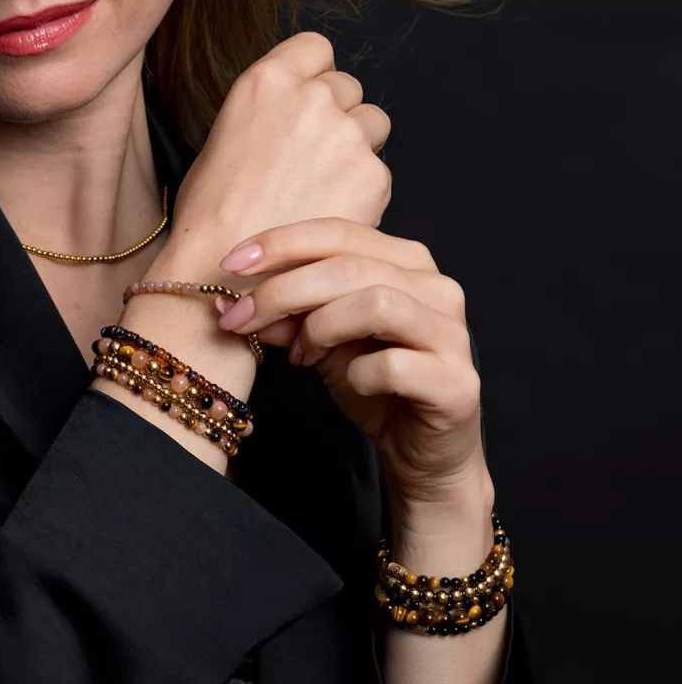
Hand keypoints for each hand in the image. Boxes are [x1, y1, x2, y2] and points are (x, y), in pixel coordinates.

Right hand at [156, 32, 390, 285]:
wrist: (223, 273)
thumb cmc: (211, 216)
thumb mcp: (224, 139)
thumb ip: (268, 114)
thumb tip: (292, 118)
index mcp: (267, 82)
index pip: (316, 48)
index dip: (315, 76)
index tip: (308, 101)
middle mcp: (311, 99)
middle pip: (347, 87)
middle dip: (337, 115)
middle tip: (312, 159)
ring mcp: (346, 136)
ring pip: (372, 124)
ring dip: (356, 148)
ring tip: (322, 189)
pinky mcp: (372, 176)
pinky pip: (379, 170)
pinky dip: (362, 192)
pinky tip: (330, 215)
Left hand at [212, 217, 487, 508]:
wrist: (422, 451)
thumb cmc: (374, 385)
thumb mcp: (319, 344)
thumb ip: (285, 317)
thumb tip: (227, 302)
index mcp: (404, 262)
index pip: (338, 232)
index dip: (281, 242)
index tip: (230, 263)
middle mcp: (435, 287)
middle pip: (349, 265)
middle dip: (282, 290)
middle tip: (240, 318)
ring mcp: (451, 333)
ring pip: (375, 304)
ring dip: (320, 328)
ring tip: (301, 355)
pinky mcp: (456, 383)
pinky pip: (394, 365)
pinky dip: (358, 373)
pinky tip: (351, 383)